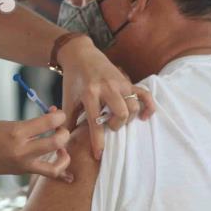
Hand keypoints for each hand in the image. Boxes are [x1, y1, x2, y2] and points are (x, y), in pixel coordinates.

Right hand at [0, 109, 71, 179]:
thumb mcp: (7, 124)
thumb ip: (29, 123)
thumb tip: (51, 118)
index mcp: (16, 132)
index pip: (47, 123)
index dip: (59, 116)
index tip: (58, 114)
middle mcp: (21, 150)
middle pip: (56, 142)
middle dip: (63, 133)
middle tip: (59, 128)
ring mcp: (23, 164)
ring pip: (56, 166)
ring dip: (64, 156)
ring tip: (60, 148)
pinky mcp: (22, 172)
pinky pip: (47, 175)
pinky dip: (60, 174)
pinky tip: (69, 175)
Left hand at [57, 35, 155, 159]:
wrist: (81, 55)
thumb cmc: (73, 80)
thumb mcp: (67, 98)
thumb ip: (66, 120)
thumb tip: (62, 141)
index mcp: (89, 93)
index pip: (96, 121)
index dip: (98, 140)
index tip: (99, 155)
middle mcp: (107, 88)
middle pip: (122, 113)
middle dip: (116, 125)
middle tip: (108, 124)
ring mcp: (120, 83)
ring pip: (133, 105)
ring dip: (128, 117)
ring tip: (117, 118)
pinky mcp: (128, 81)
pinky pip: (145, 94)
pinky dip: (148, 106)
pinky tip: (144, 116)